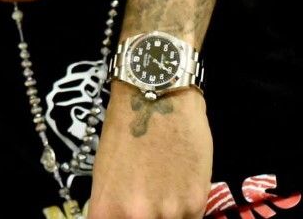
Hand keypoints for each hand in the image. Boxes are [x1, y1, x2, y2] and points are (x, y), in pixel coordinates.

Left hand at [88, 83, 210, 218]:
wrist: (157, 97)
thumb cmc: (124, 128)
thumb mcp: (107, 173)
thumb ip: (116, 205)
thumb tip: (123, 217)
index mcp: (107, 209)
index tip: (125, 213)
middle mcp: (137, 217)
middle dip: (144, 217)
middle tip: (149, 198)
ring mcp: (168, 213)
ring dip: (168, 215)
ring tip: (163, 192)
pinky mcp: (195, 203)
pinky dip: (185, 211)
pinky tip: (179, 190)